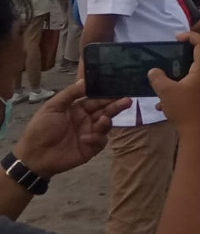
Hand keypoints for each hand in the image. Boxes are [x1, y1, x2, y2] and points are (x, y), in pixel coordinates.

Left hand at [11, 81, 131, 177]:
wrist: (35, 156)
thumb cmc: (41, 129)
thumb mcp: (52, 107)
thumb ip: (70, 94)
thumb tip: (86, 80)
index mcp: (77, 109)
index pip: (96, 100)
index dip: (107, 95)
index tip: (119, 90)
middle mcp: (86, 120)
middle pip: (105, 110)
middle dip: (116, 105)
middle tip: (128, 101)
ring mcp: (90, 133)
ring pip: (106, 124)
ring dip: (107, 121)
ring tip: (104, 120)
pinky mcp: (91, 148)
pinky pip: (101, 141)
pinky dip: (96, 138)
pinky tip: (86, 138)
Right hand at [150, 32, 199, 136]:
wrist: (199, 134)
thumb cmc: (184, 109)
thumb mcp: (166, 91)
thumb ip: (157, 78)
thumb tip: (154, 71)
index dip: (191, 36)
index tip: (177, 37)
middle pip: (199, 59)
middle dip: (182, 58)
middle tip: (168, 59)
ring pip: (194, 75)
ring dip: (178, 77)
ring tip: (162, 84)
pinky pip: (195, 88)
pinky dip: (181, 90)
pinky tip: (164, 104)